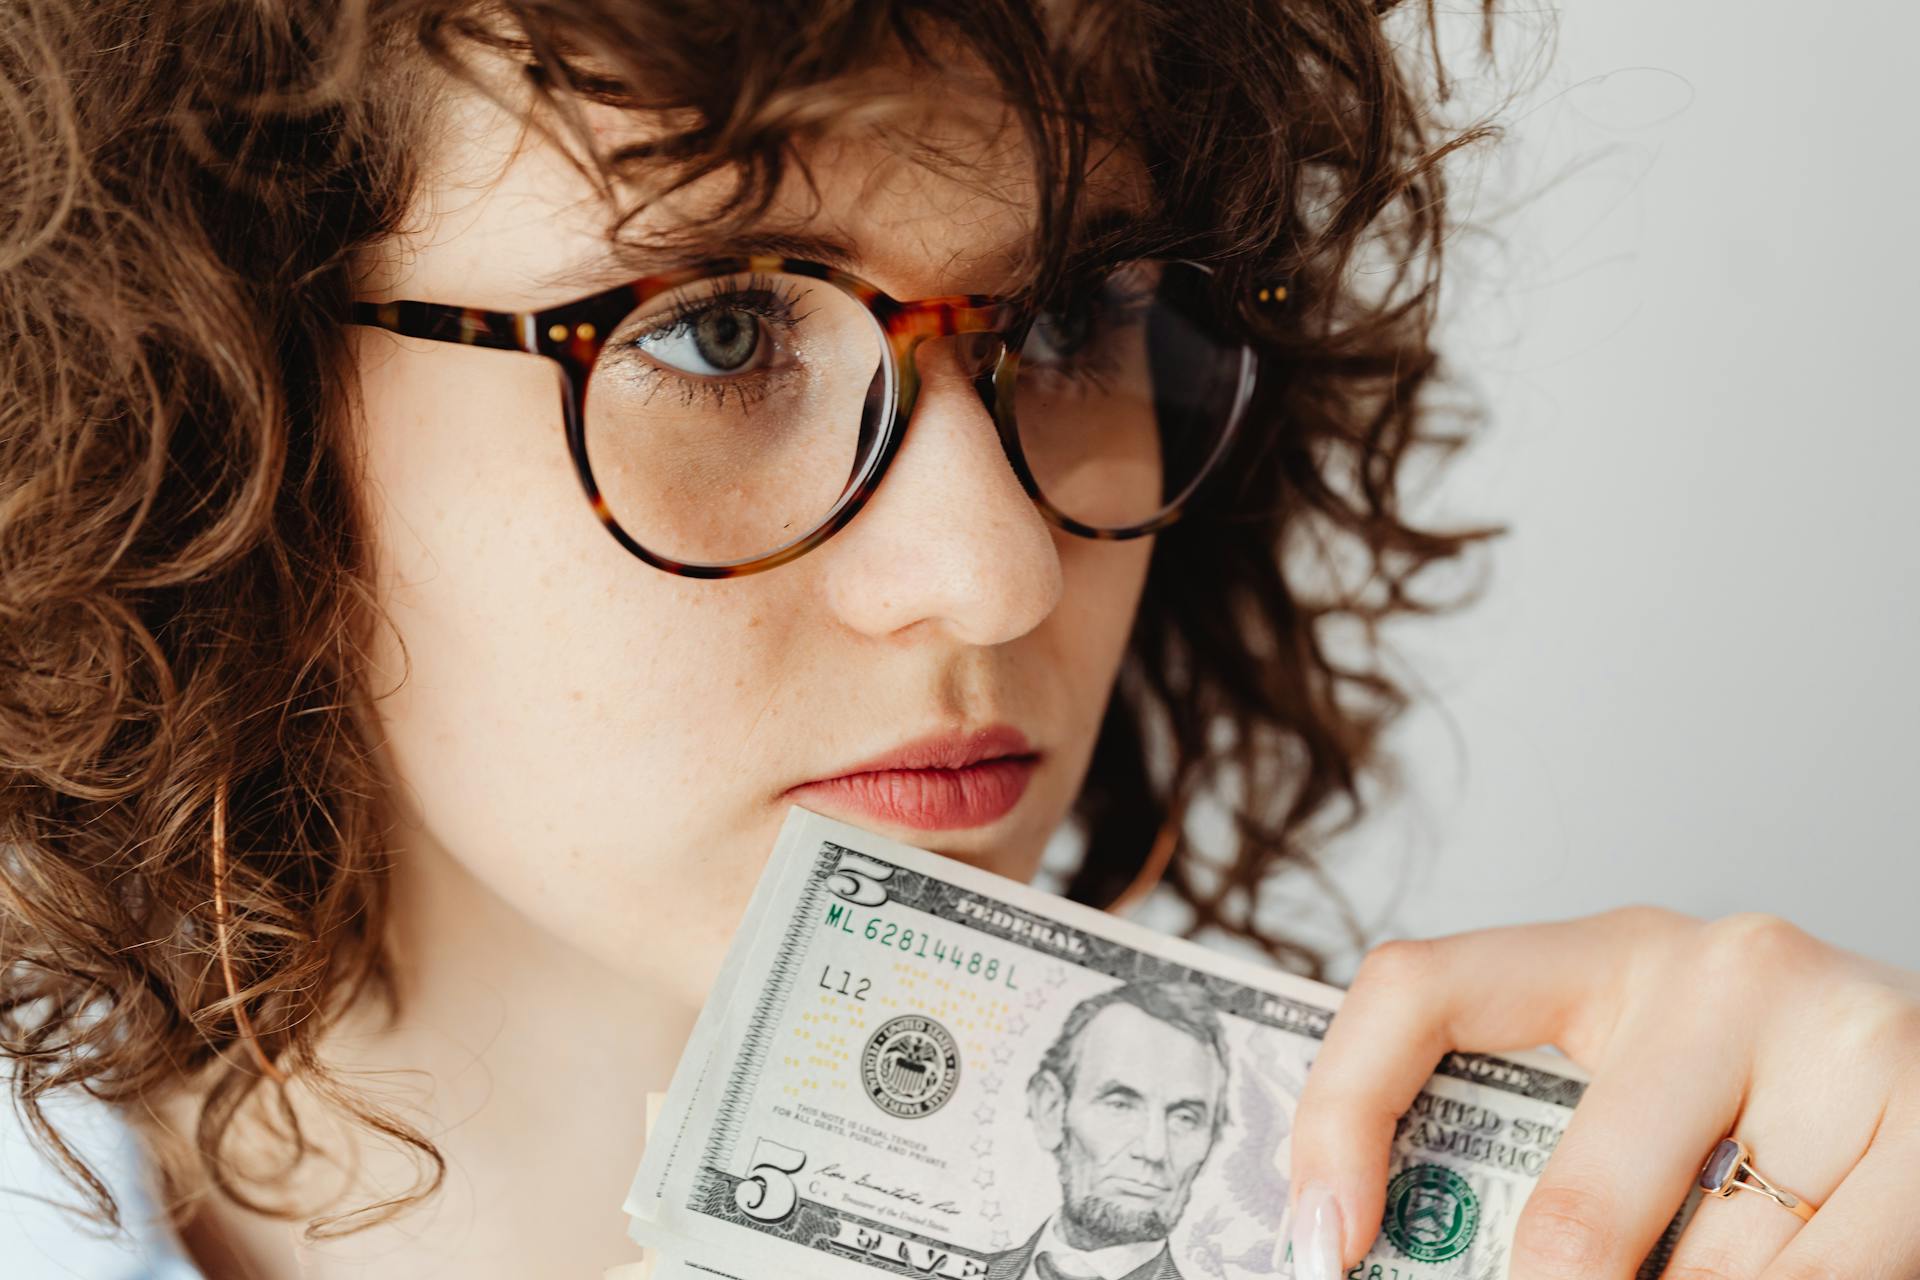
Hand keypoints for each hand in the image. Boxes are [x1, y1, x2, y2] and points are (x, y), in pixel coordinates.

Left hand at [1284, 906, 1919, 1278]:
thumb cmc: (1783, 1108)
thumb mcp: (1653, 1094)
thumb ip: (1549, 1148)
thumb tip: (1402, 1245)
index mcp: (1612, 952)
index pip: (1418, 987)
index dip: (1339, 1112)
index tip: (1320, 1239)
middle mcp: (1718, 970)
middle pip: (1571, 1214)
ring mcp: (1833, 1039)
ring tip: (1669, 1273)